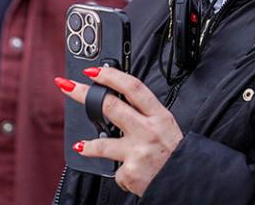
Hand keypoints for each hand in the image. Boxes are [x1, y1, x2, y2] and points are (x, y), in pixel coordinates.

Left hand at [55, 67, 182, 195]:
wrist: (187, 183)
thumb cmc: (175, 154)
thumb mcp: (166, 126)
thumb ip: (145, 114)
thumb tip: (117, 101)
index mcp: (159, 116)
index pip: (133, 87)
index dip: (111, 76)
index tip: (93, 71)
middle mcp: (147, 131)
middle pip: (109, 106)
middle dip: (83, 94)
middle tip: (67, 86)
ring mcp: (137, 152)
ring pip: (101, 143)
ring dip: (88, 146)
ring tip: (82, 146)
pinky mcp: (130, 173)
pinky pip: (115, 170)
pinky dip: (120, 171)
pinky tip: (129, 173)